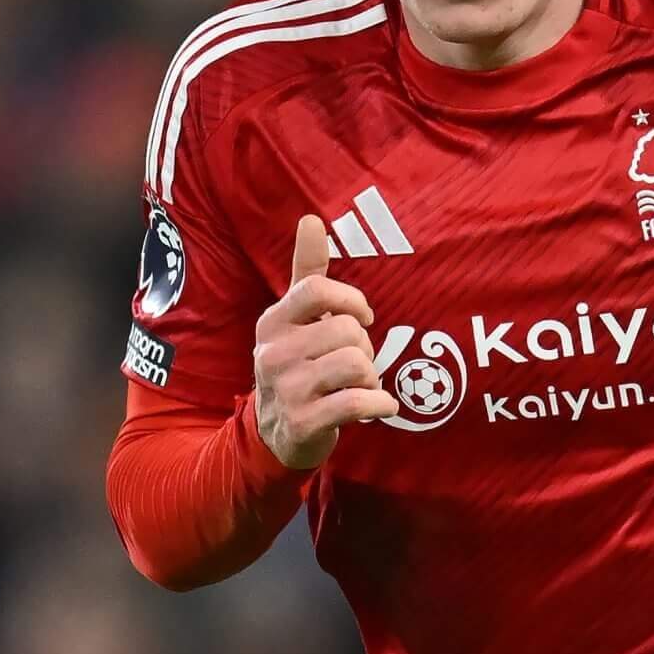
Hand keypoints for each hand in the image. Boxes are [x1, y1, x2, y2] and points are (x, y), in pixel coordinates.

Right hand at [253, 215, 399, 468]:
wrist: (275, 434)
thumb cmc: (297, 366)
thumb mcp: (295, 319)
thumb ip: (307, 270)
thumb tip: (311, 219)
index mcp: (273, 322)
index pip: (317, 289)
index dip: (351, 300)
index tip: (363, 317)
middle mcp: (273, 353)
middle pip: (347, 331)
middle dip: (365, 348)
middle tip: (356, 364)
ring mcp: (286, 390)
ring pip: (357, 365)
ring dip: (372, 378)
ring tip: (360, 386)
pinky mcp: (303, 423)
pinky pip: (358, 403)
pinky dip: (380, 404)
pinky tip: (381, 407)